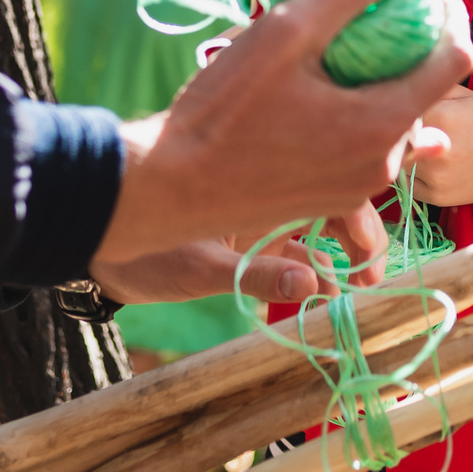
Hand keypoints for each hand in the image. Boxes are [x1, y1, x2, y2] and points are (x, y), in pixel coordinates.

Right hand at [91, 0, 472, 266]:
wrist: (169, 188)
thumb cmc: (223, 111)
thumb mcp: (286, 32)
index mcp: (381, 124)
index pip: (456, 59)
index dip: (447, 14)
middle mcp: (382, 163)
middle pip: (424, 88)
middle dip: (407, 43)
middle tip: (370, 6)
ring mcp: (358, 186)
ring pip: (395, 117)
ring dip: (377, 78)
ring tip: (333, 45)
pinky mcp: (333, 196)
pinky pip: (366, 145)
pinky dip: (356, 110)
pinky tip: (318, 87)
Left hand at [94, 203, 392, 303]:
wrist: (100, 248)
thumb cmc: (142, 247)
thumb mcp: (199, 265)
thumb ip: (254, 274)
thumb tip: (311, 284)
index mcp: (260, 180)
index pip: (329, 183)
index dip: (360, 216)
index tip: (372, 256)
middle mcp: (267, 190)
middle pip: (333, 199)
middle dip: (359, 234)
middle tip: (372, 276)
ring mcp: (258, 216)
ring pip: (317, 226)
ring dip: (339, 254)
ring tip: (355, 285)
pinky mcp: (247, 243)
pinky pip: (291, 253)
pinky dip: (311, 270)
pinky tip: (323, 291)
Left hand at [409, 87, 472, 205]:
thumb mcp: (464, 94)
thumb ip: (432, 85)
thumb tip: (402, 81)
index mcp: (441, 117)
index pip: (401, 108)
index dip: (401, 108)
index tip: (407, 109)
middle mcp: (435, 150)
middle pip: (395, 138)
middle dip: (399, 133)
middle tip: (412, 130)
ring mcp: (434, 177)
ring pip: (398, 162)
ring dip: (404, 155)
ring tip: (423, 148)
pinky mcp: (434, 197)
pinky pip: (407, 184)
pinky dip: (412, 175)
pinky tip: (429, 166)